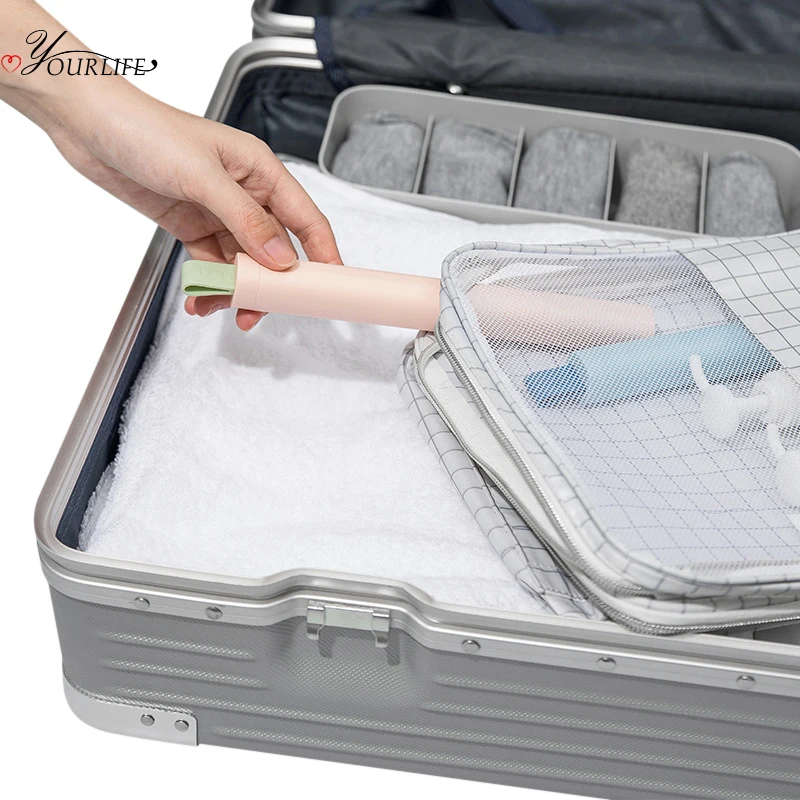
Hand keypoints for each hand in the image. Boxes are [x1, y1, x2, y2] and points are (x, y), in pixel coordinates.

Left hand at [48, 85, 341, 329]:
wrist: (89, 126)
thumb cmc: (147, 131)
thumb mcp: (203, 177)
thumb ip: (246, 220)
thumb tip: (280, 258)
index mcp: (261, 172)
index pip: (306, 220)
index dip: (323, 254)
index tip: (330, 286)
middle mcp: (246, 194)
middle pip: (275, 250)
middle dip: (270, 284)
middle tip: (262, 310)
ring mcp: (219, 212)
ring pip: (243, 263)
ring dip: (234, 289)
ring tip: (219, 307)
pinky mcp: (193, 225)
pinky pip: (212, 264)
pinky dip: (209, 284)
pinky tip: (200, 298)